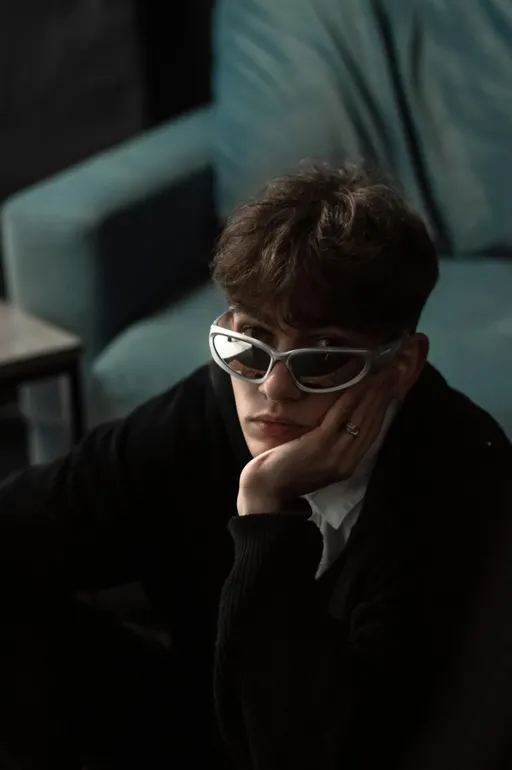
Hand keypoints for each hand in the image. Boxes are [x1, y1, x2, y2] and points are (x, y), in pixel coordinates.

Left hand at [237, 378, 393, 514]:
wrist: (266, 491)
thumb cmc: (285, 469)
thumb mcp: (315, 454)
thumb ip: (331, 440)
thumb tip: (342, 415)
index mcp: (349, 462)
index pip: (374, 428)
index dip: (384, 403)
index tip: (392, 381)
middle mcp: (347, 459)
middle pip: (372, 421)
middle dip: (385, 393)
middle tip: (395, 369)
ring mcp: (335, 454)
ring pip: (361, 417)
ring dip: (373, 391)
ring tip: (382, 371)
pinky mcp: (319, 447)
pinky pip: (339, 417)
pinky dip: (351, 398)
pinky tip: (358, 382)